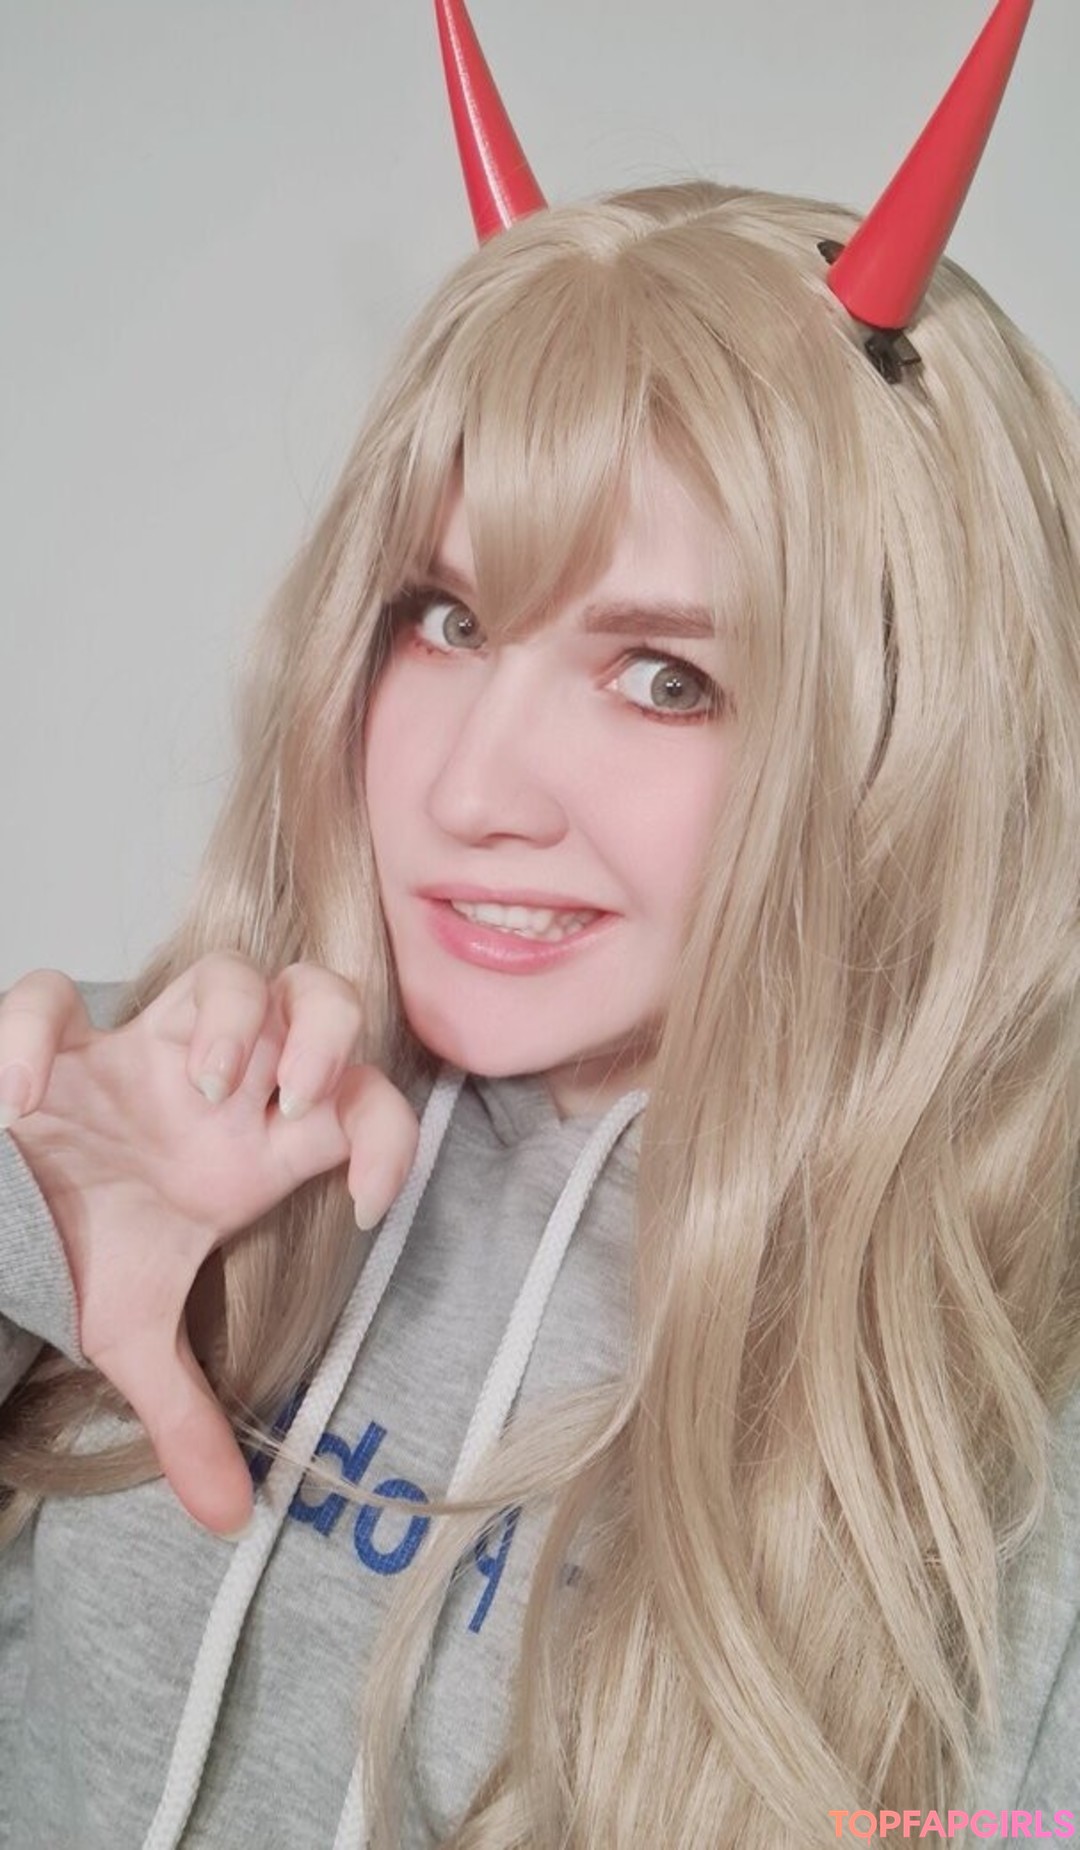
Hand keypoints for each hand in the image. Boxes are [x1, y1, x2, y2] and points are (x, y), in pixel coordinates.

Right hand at [0, 958, 418, 1536]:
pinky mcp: (53, 1045)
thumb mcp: (135, 1336)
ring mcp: (138, 1051)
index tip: (367, 1202)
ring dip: (230, 1019)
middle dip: (325, 1031)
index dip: (389, 1131)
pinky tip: (22, 1100)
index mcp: (255, 1144)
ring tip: (202, 1089)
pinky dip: (32, 1035)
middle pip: (317, 997)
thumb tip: (231, 1523)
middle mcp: (216, 1084)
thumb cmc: (81, 1247)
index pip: (362, 1098)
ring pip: (224, 974)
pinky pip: (47, 998)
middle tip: (295, 1100)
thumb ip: (187, 1418)